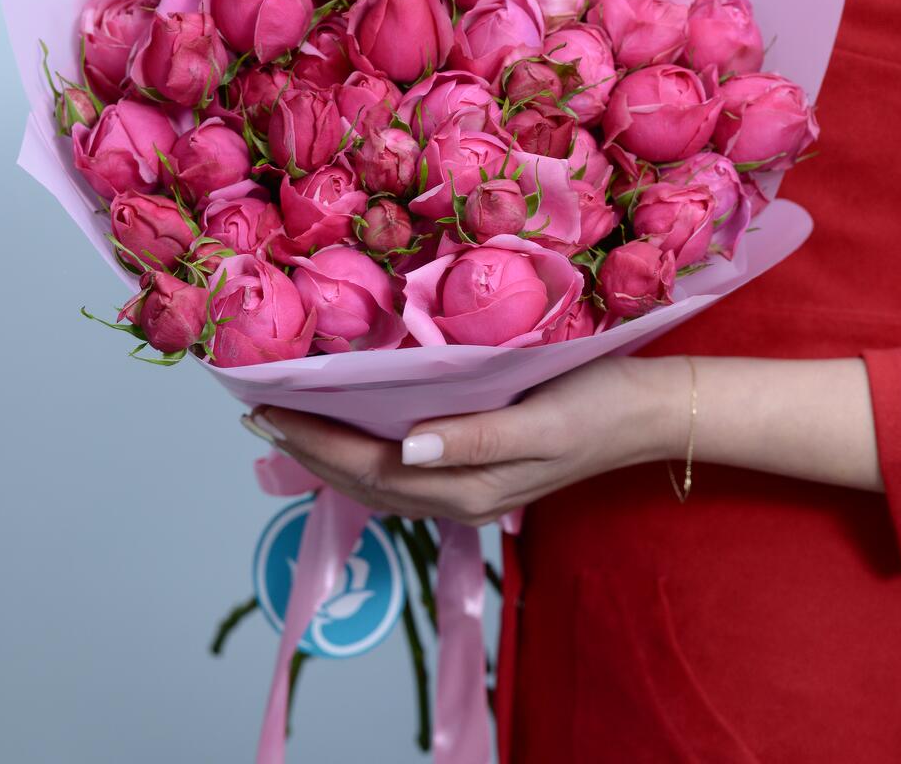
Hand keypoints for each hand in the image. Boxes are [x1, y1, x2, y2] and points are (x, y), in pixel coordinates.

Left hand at [243, 356, 685, 524]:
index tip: (266, 409)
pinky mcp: (476, 468)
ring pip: (376, 479)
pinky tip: (349, 432)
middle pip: (361, 479)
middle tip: (255, 414)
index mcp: (466, 487)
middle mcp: (456, 496)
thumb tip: (404, 449)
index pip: (367, 466)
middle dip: (304, 449)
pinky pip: (400, 471)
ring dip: (326, 453)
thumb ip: (475, 441)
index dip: (312, 439)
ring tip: (286, 424)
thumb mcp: (542, 422)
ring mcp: (466, 487)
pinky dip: (361, 452)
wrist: (645, 413)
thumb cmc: (596, 405)